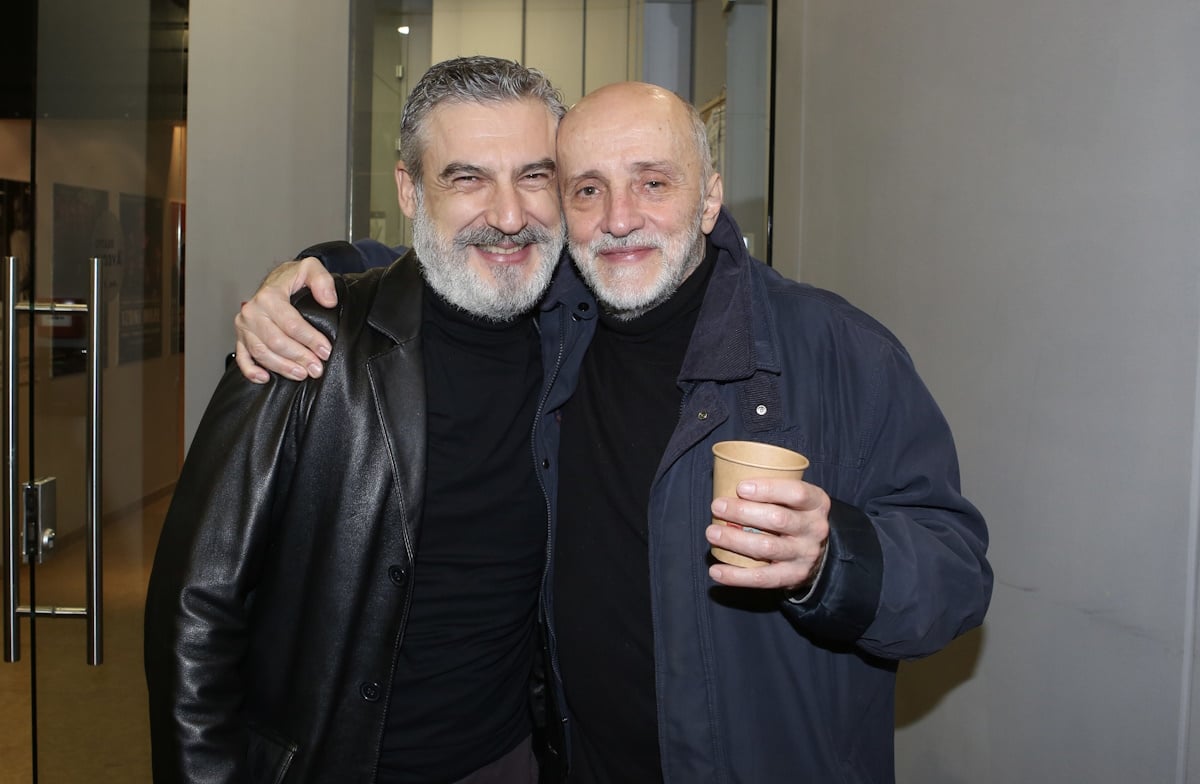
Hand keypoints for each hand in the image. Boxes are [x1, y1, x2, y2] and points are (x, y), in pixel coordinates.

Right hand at [234, 258, 338, 382]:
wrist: (276, 280)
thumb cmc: (293, 277)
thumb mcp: (310, 269)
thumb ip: (322, 281)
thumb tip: (329, 300)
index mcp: (269, 296)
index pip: (291, 324)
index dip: (310, 339)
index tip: (325, 351)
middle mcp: (252, 311)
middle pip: (276, 341)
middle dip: (299, 357)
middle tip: (317, 368)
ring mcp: (245, 326)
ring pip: (262, 352)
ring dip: (282, 367)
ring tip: (302, 374)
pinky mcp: (241, 337)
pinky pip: (242, 357)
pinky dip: (251, 371)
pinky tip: (265, 378)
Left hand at [707, 477, 830, 591]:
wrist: (817, 552)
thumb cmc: (794, 515)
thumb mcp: (794, 499)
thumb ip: (771, 491)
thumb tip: (725, 483)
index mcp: (817, 503)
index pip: (796, 493)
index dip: (768, 489)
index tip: (741, 488)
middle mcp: (815, 529)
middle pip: (777, 519)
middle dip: (742, 512)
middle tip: (717, 507)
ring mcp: (805, 555)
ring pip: (766, 548)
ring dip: (734, 540)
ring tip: (712, 533)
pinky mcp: (793, 576)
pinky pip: (762, 578)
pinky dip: (736, 576)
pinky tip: (716, 571)